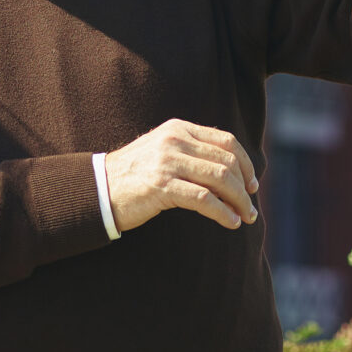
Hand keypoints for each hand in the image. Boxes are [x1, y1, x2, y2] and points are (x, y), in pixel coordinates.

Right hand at [103, 120, 259, 231]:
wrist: (98, 188)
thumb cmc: (135, 175)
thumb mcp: (164, 151)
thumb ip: (191, 151)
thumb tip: (230, 169)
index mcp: (179, 129)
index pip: (226, 140)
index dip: (246, 164)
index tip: (252, 184)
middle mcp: (175, 140)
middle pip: (226, 161)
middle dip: (245, 187)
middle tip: (250, 207)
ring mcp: (168, 162)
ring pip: (220, 179)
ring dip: (239, 201)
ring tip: (245, 217)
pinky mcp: (162, 185)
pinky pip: (204, 199)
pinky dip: (223, 213)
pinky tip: (230, 223)